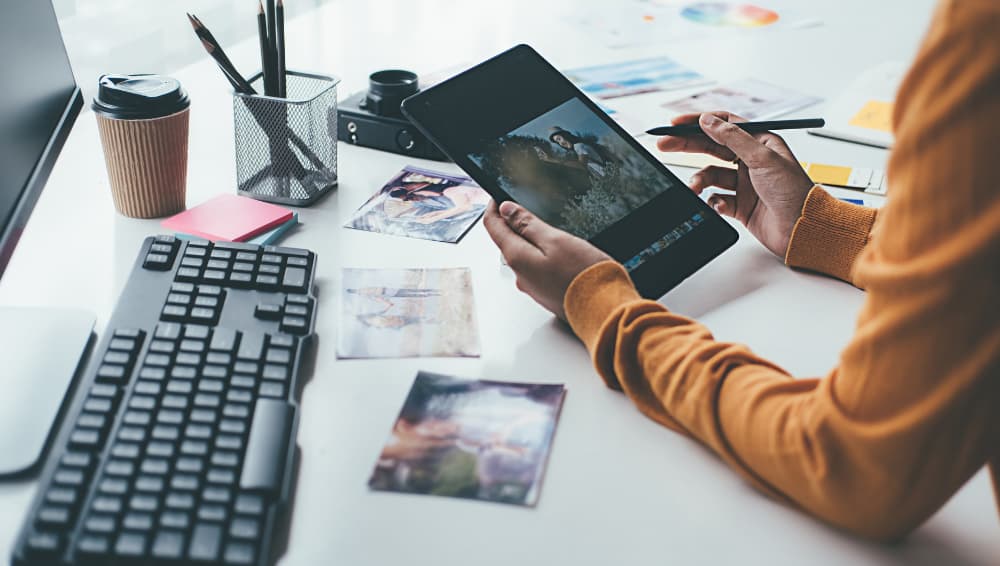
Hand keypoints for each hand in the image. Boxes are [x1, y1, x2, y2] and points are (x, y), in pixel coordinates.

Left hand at [483, 200, 610, 319]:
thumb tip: (505, 210)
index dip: (494, 208)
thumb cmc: (584, 275)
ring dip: (530, 242)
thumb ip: (528, 224)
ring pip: (525, 256)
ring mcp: (533, 287)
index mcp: (517, 258)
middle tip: (525, 208)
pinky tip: (562, 254)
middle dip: (513, 224)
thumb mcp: (556, 240)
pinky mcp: (547, 294)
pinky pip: (538, 270)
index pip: (493, 227)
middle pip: (508, 242)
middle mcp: (520, 275)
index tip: (498, 198)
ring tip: (549, 230)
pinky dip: (543, 257)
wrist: (604, 310)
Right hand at [656, 112, 814, 256]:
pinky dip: (712, 202)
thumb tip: (708, 121)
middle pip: (712, 147)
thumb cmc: (794, 192)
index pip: (724, 125)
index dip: (699, 122)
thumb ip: (732, 138)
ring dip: (700, 181)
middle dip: (687, 146)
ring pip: (711, 175)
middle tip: (664, 145)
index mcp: (760, 142)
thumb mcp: (762, 158)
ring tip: (694, 188)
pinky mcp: (740, 205)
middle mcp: (751, 161)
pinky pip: (716, 199)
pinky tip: (716, 205)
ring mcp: (744, 183)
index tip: (676, 124)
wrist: (803, 229)